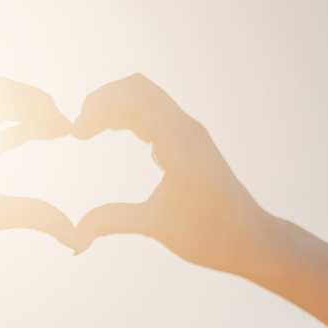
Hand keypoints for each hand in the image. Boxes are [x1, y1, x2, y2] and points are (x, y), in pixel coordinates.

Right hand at [72, 75, 280, 274]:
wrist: (252, 239)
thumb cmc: (212, 235)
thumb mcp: (158, 227)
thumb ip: (114, 222)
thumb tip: (75, 234)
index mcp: (180, 144)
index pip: (134, 98)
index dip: (98, 107)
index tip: (76, 134)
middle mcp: (187, 130)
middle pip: (138, 89)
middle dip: (102, 101)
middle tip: (78, 129)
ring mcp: (191, 135)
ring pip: (148, 98)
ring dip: (116, 107)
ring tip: (88, 130)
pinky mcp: (192, 144)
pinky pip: (157, 114)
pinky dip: (131, 116)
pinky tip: (115, 134)